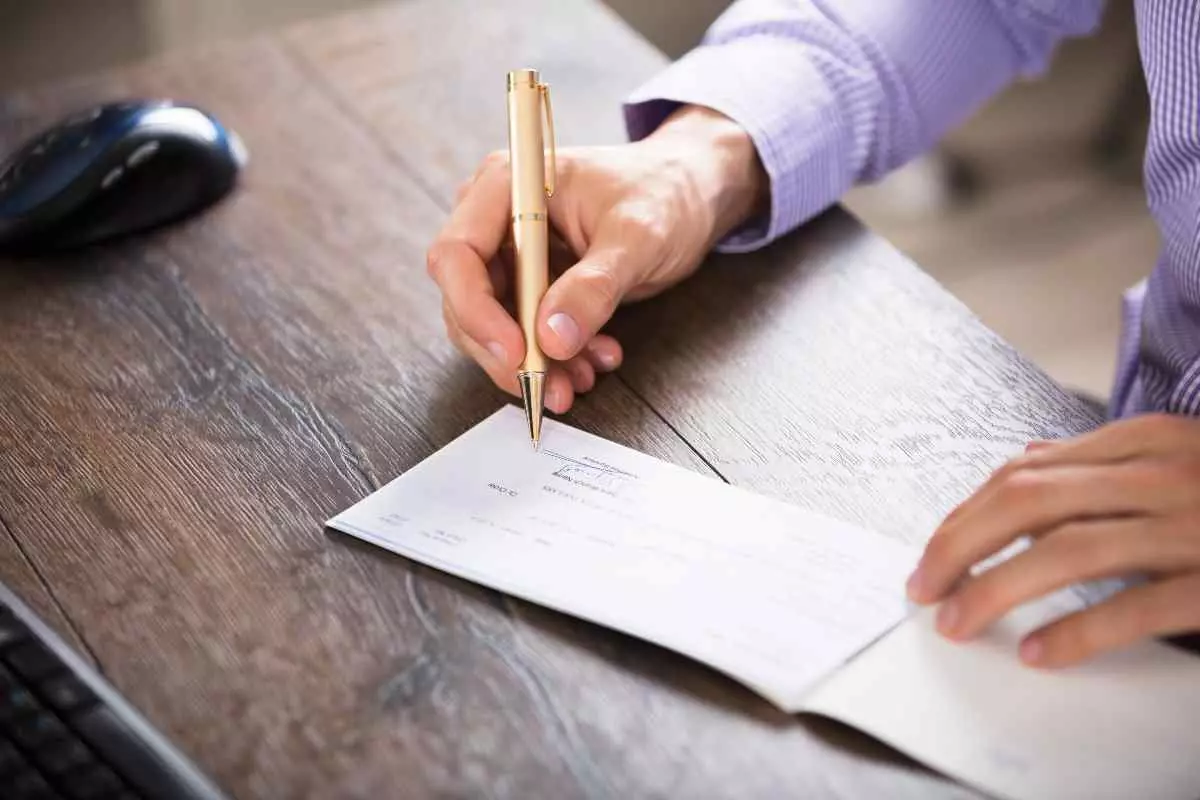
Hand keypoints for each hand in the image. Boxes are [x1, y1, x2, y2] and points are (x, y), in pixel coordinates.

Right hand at [427, 105, 765, 412]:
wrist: (689, 194)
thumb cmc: (664, 192)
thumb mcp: (638, 236)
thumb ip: (594, 286)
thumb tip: (552, 336)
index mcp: (508, 185)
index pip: (457, 254)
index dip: (476, 310)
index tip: (517, 352)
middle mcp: (497, 218)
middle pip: (466, 298)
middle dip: (507, 351)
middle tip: (548, 386)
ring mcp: (511, 254)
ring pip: (494, 326)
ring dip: (533, 362)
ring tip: (581, 378)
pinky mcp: (531, 284)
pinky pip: (525, 332)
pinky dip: (554, 357)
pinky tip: (592, 361)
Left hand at [907, 413, 1199, 666]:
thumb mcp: (1178, 459)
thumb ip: (1107, 463)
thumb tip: (1030, 463)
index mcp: (1147, 441)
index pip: (1025, 473)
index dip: (965, 515)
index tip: (932, 554)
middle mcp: (1163, 475)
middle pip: (1029, 501)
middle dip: (960, 546)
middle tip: (923, 587)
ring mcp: (1192, 526)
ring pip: (1067, 549)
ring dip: (995, 589)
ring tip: (955, 622)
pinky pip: (1135, 607)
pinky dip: (1077, 631)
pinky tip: (1035, 650)